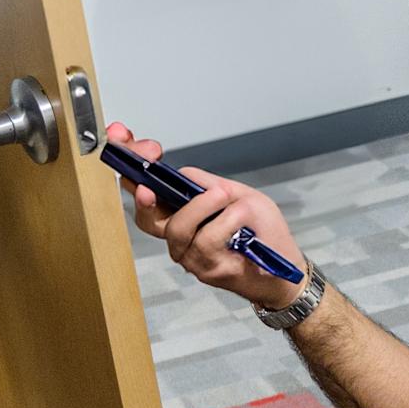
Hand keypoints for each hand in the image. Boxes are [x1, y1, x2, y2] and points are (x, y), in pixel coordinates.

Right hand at [104, 122, 306, 310]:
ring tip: (224, 195)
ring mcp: (190, 256)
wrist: (285, 270)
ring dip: (202, 206)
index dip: (129, 164)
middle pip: (146, 216)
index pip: (143, 191)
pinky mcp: (206, 270)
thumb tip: (180, 175)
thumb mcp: (235, 194)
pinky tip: (240, 219)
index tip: (123, 137)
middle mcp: (179, 237)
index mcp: (179, 214)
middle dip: (146, 190)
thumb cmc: (261, 232)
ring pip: (177, 227)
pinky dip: (226, 221)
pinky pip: (206, 240)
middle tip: (153, 179)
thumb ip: (204, 185)